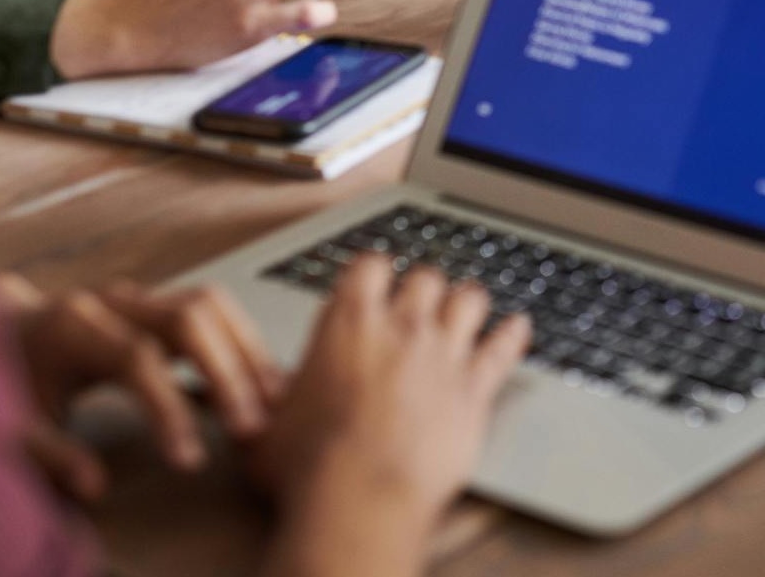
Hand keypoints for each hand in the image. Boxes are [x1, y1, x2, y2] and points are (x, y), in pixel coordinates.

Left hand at [7, 278, 283, 501]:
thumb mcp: (10, 426)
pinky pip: (211, 313)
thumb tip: (95, 486)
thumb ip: (51, 454)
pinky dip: (240, 344)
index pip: (137, 359)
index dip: (168, 409)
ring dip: (245, 351)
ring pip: (210, 305)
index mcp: (71, 328)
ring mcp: (138, 298)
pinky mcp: (156, 306)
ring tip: (272, 401)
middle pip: (189, 316)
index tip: (189, 460)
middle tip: (250, 426)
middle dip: (227, 371)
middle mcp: (112, 302)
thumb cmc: (3, 382)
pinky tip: (259, 384)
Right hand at [254, 258, 529, 541]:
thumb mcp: (266, 429)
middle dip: (423, 288)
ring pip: (469, 299)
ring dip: (467, 303)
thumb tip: (246, 410)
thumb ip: (270, 405)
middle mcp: (401, 327)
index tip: (374, 282)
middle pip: (426, 276)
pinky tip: (518, 328)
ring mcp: (443, 353)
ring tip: (466, 309)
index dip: (373, 273)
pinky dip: (513, 335)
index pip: (368, 266)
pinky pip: (504, 346)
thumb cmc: (307, 469)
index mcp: (348, 323)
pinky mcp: (476, 387)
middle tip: (419, 304)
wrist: (360, 499)